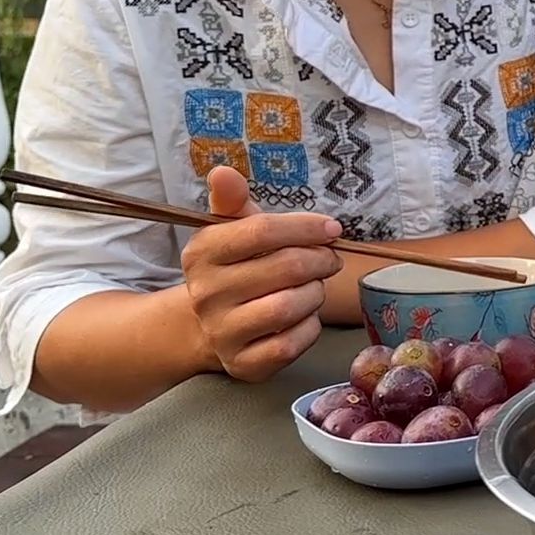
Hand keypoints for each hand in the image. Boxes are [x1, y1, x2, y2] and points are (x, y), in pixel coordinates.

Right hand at [181, 167, 341, 380]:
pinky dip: (310, 327)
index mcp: (202, 253)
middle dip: (320, 260)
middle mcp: (206, 294)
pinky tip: (305, 317)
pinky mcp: (243, 364)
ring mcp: (222, 332)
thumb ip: (232, 201)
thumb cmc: (235, 268)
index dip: (305, 227)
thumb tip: (223, 171)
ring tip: (313, 287)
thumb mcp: (230, 230)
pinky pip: (292, 343)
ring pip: (290, 306)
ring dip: (315, 293)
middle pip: (285, 268)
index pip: (261, 231)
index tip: (332, 228)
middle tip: (330, 259)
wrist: (208, 326)